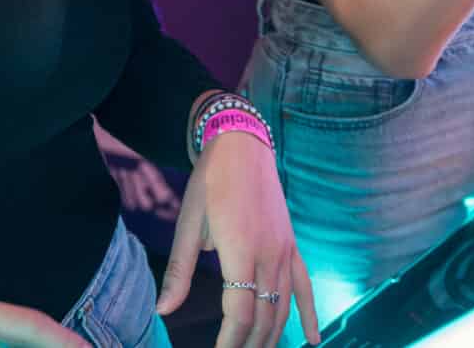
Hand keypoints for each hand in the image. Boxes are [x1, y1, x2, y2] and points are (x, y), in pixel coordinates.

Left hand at [158, 133, 319, 347]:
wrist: (242, 145)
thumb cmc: (210, 183)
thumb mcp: (187, 224)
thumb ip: (179, 271)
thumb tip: (162, 310)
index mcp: (242, 251)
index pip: (241, 313)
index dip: (229, 343)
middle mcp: (270, 255)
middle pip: (265, 317)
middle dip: (249, 345)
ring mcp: (286, 251)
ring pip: (284, 307)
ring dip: (272, 338)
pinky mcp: (292, 245)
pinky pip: (305, 286)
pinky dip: (309, 314)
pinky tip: (310, 339)